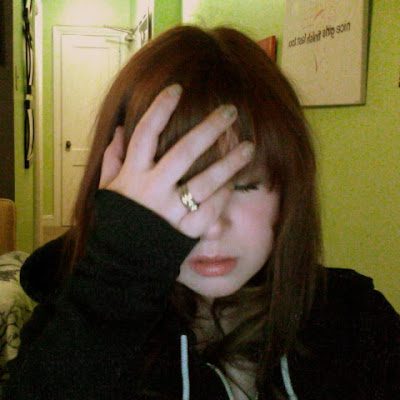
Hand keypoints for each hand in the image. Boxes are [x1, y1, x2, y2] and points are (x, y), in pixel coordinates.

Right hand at [99, 84, 253, 237]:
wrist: (121, 262)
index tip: (177, 89)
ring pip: (206, 181)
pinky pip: (210, 210)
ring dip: (229, 162)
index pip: (146, 132)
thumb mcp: (107, 188)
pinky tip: (235, 183)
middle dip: (210, 127)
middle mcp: (153, 189)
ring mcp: (171, 211)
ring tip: (249, 146)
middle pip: (185, 150)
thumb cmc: (115, 220)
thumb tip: (119, 130)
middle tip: (230, 110)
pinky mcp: (184, 232)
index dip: (160, 107)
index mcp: (132, 174)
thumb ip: (112, 159)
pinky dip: (224, 195)